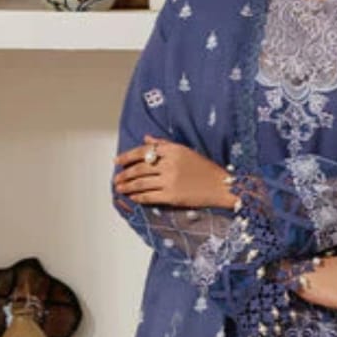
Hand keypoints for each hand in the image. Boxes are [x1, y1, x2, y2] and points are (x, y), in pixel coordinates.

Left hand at [113, 136, 234, 208]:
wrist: (220, 186)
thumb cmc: (204, 168)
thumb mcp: (185, 151)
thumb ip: (164, 144)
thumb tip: (146, 139)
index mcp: (172, 150)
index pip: (143, 151)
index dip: (127, 157)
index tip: (117, 161)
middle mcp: (169, 164)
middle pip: (139, 168)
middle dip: (124, 174)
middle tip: (116, 178)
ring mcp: (169, 181)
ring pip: (141, 183)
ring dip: (127, 186)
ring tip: (119, 188)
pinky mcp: (172, 196)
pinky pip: (150, 196)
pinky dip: (138, 197)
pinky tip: (132, 197)